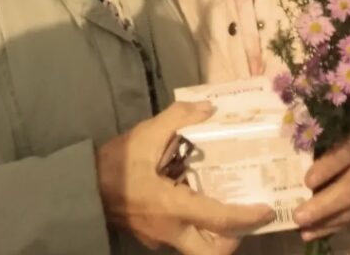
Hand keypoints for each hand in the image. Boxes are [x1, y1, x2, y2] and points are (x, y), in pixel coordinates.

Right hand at [96, 100, 273, 253]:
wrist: (81, 187)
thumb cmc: (116, 162)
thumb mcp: (147, 133)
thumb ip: (180, 118)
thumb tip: (210, 108)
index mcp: (174, 208)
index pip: (220, 220)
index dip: (248, 217)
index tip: (268, 209)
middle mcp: (171, 231)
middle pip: (212, 254)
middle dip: (234, 240)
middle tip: (245, 215)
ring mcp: (160, 238)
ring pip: (198, 249)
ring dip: (217, 235)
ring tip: (226, 205)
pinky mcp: (152, 236)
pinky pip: (183, 238)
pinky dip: (198, 226)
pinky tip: (197, 199)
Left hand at [293, 120, 349, 241]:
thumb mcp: (347, 125)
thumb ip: (326, 134)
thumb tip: (294, 145)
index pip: (344, 155)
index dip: (327, 168)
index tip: (307, 180)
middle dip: (324, 206)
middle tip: (299, 215)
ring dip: (325, 222)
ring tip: (301, 227)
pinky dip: (330, 228)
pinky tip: (311, 232)